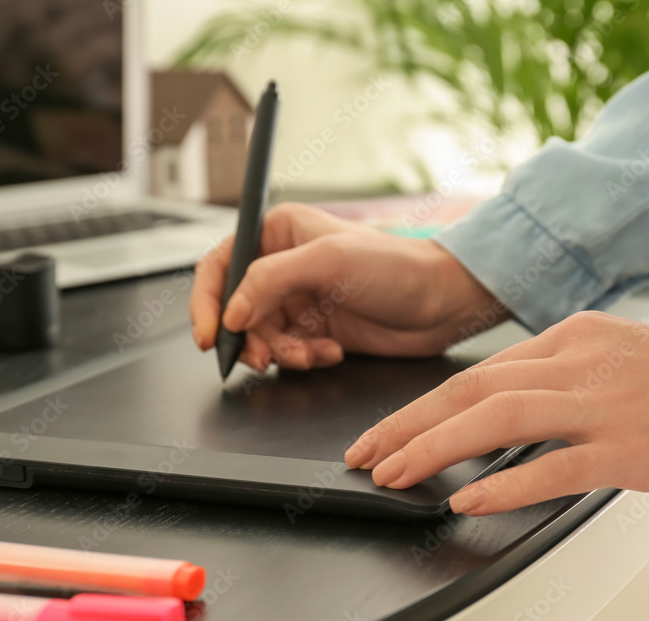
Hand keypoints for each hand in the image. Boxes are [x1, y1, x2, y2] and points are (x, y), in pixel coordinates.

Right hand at [191, 203, 502, 369]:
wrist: (442, 303)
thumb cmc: (397, 266)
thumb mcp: (328, 262)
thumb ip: (270, 281)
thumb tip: (232, 312)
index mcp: (278, 232)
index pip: (220, 265)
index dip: (206, 301)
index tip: (210, 335)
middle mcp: (284, 266)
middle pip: (237, 310)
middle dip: (250, 338)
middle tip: (265, 357)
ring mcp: (300, 300)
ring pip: (261, 337)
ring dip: (281, 352)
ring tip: (310, 353)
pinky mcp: (316, 330)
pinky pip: (288, 353)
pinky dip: (303, 359)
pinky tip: (331, 352)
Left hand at [344, 311, 648, 515]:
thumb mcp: (619, 361)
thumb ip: (564, 379)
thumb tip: (507, 417)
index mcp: (573, 338)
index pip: (479, 372)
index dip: (424, 405)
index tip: (387, 430)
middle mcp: (579, 362)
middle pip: (470, 388)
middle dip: (405, 423)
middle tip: (364, 453)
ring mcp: (603, 403)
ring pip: (495, 416)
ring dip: (432, 448)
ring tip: (391, 474)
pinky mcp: (631, 447)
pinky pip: (551, 464)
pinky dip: (501, 482)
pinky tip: (466, 500)